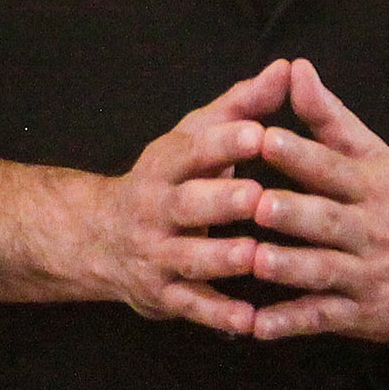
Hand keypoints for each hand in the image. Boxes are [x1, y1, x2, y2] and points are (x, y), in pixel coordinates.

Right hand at [66, 63, 289, 332]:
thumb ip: (243, 106)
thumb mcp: (195, 137)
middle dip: (222, 200)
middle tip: (259, 196)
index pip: (192, 150)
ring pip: (190, 257)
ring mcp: (156, 254)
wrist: (99, 238)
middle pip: (188, 203)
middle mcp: (155, 209)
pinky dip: (220, 315)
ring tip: (256, 256)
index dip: (223, 143)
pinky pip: (192, 307)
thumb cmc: (168, 179)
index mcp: (165, 165)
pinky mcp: (162, 295)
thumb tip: (289, 68)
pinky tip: (251, 322)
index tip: (257, 133)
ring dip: (222, 258)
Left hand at [246, 60, 388, 343]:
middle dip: (294, 213)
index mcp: (372, 183)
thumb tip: (296, 66)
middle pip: (329, 221)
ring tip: (255, 259)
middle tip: (256, 203)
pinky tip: (256, 327)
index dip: (299, 153)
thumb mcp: (368, 153)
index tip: (263, 137)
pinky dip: (290, 324)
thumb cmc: (384, 200)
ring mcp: (367, 274)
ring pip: (324, 271)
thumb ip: (327, 115)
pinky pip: (321, 318)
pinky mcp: (359, 314)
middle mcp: (372, 229)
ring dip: (289, 268)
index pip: (332, 166)